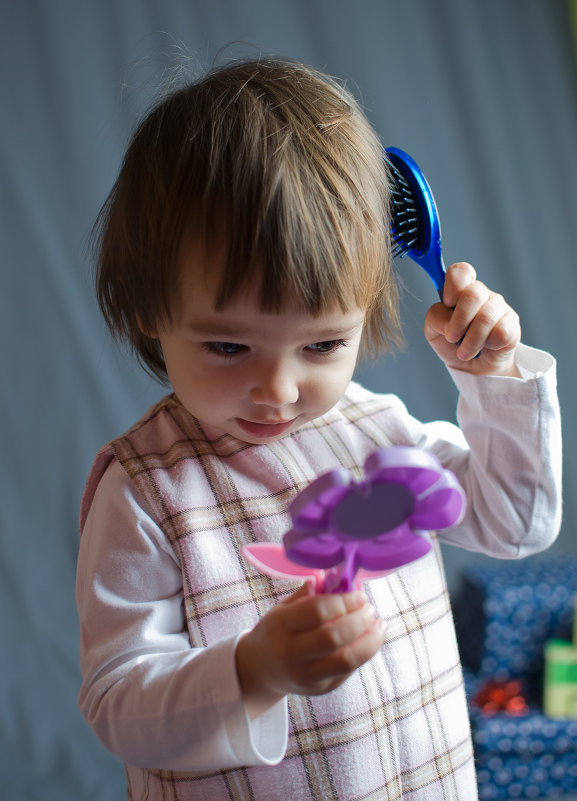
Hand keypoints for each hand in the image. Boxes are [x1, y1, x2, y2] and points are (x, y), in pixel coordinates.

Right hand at [235, 584, 385, 718]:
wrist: (260, 669)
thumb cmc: (277, 630)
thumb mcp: (283, 608)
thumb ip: (309, 595)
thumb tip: (337, 578)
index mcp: (280, 626)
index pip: (316, 612)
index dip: (344, 602)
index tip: (359, 595)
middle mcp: (290, 654)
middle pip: (333, 638)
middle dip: (359, 620)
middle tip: (370, 608)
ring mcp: (306, 676)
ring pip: (346, 660)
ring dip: (370, 640)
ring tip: (378, 624)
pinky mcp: (321, 689)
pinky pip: (349, 671)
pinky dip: (366, 652)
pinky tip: (372, 638)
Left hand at [424, 262, 520, 375]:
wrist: (473, 369)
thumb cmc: (454, 345)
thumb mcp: (434, 332)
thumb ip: (434, 319)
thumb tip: (448, 320)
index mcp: (461, 290)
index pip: (461, 271)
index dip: (453, 284)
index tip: (447, 302)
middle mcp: (482, 295)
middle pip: (473, 294)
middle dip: (459, 320)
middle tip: (452, 337)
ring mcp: (499, 308)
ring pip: (486, 317)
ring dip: (470, 341)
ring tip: (464, 353)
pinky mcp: (512, 325)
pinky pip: (500, 332)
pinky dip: (488, 345)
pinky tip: (487, 347)